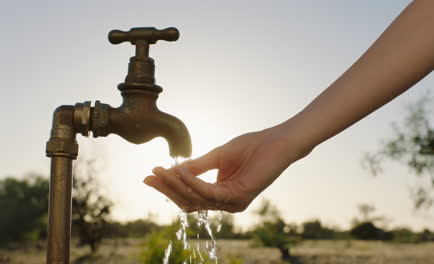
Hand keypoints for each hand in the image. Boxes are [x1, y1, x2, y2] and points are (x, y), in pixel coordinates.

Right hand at [144, 126, 301, 212]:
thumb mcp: (217, 156)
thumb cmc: (251, 147)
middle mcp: (226, 202)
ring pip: (196, 199)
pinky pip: (208, 192)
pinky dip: (191, 182)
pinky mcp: (238, 198)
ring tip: (161, 171)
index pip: (190, 196)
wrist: (276, 141)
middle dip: (167, 189)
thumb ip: (196, 166)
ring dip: (176, 185)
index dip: (169, 187)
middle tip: (149, 176)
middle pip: (189, 201)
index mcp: (221, 194)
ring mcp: (232, 203)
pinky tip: (179, 171)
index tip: (150, 175)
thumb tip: (173, 171)